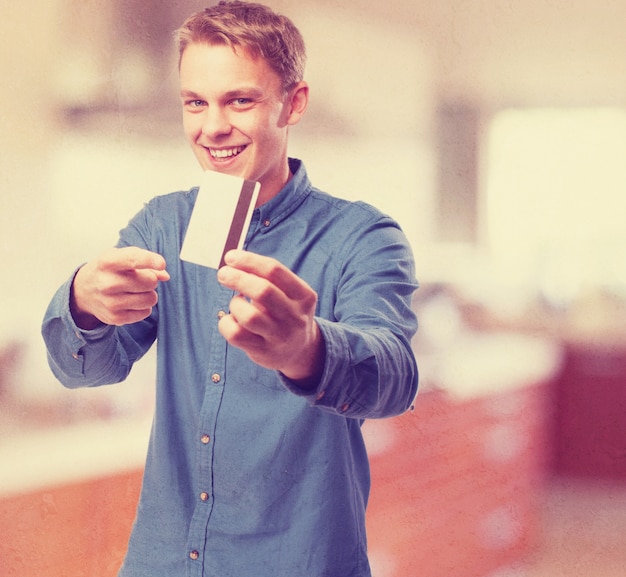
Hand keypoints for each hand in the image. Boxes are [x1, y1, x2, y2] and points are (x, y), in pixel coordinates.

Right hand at [71, 247, 169, 328]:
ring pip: (151, 298)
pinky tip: (130, 301)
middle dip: (150, 279)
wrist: (83, 291)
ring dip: (148, 293)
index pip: (133, 259)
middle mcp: (107, 283)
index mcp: (108, 262)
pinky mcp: (116, 318)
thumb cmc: (109, 270)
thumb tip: (165, 276)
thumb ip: (145, 260)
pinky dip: (143, 306)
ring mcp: (111, 303)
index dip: (150, 261)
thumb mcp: (121, 257)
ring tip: (134, 290)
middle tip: (139, 279)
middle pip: (150, 282)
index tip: (162, 264)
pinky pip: (146, 312)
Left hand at [217, 250, 324, 386]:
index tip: (230, 257)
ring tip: (237, 303)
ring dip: (235, 304)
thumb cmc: (285, 311)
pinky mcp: (264, 352)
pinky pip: (235, 334)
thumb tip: (233, 262)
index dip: (249, 261)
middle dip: (237, 278)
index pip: (275, 271)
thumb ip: (267, 278)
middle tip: (223, 274)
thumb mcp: (289, 293)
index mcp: (304, 296)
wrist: (299, 350)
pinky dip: (226, 322)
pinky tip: (232, 319)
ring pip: (248, 316)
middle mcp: (295, 317)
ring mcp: (280, 337)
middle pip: (263, 291)